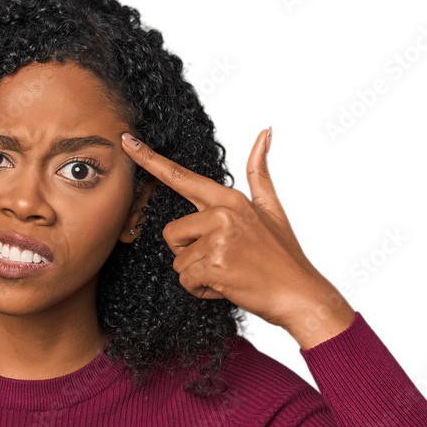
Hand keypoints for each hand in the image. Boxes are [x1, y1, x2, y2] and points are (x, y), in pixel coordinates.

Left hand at [121, 128, 354, 344]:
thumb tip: (264, 131)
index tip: (126, 142)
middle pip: (171, 233)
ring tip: (228, 275)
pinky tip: (226, 287)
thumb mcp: (272, 209)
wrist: (300, 295)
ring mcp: (219, 238)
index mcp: (231, 199)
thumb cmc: (284, 257)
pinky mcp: (214, 264)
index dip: (150, 160)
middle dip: (188, 254)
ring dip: (197, 275)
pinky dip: (202, 290)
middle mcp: (222, 214)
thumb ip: (260, 173)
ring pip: (178, 260)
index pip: (181, 177)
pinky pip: (186, 279)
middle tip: (222, 261)